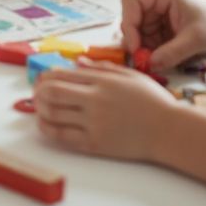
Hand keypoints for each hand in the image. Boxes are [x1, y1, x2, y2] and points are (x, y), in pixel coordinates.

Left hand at [34, 59, 180, 161]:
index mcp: (101, 81)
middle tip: (36, 94)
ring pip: (53, 114)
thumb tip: (77, 62)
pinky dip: (49, 129)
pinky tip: (45, 125)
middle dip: (38, 92)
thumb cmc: (152, 101)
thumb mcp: (128, 74)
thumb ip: (100, 67)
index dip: (44, 76)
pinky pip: (64, 136)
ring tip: (38, 109)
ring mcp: (94, 123)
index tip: (40, 79)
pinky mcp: (96, 144)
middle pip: (52, 92)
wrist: (169, 131)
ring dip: (39, 110)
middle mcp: (94, 100)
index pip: (61, 74)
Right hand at [120, 0, 205, 69]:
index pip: (131, 1)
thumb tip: (150, 64)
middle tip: (141, 59)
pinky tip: (158, 59)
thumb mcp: (195, 40)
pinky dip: (149, 50)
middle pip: (131, 17)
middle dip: (134, 39)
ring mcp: (155, 12)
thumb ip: (172, 52)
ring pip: (136, 30)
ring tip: (152, 61)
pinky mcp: (158, 24)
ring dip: (142, 47)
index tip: (135, 47)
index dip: (128, 23)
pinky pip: (146, 37)